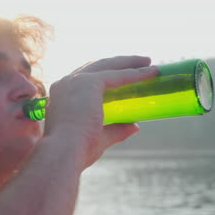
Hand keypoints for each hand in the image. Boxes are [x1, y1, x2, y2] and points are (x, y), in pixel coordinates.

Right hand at [44, 56, 157, 170]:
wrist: (63, 152)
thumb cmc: (76, 151)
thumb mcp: (99, 137)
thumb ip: (116, 130)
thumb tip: (135, 126)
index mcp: (62, 95)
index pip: (86, 78)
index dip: (106, 74)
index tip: (122, 74)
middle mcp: (66, 84)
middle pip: (97, 66)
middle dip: (119, 64)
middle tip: (140, 63)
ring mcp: (76, 81)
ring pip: (108, 66)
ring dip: (129, 63)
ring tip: (148, 62)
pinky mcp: (89, 82)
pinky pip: (118, 75)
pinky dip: (136, 73)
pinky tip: (151, 72)